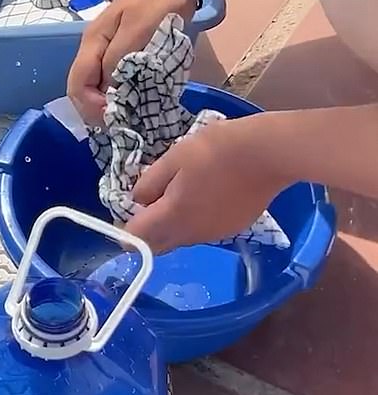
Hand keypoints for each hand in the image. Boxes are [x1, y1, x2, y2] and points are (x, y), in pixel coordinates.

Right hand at [67, 0, 195, 124]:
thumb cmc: (158, 5)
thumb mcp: (137, 31)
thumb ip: (119, 60)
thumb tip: (108, 90)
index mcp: (92, 43)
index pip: (77, 85)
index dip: (91, 107)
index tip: (116, 117)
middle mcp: (93, 49)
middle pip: (82, 89)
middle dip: (97, 109)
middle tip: (124, 121)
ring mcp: (106, 50)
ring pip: (96, 86)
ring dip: (108, 103)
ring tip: (130, 114)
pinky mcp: (121, 52)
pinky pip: (111, 79)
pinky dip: (119, 93)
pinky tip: (134, 99)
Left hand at [127, 114, 289, 252]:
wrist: (268, 153)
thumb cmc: (216, 149)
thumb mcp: (174, 157)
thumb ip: (150, 182)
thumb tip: (138, 200)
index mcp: (173, 217)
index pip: (136, 240)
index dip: (125, 227)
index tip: (130, 207)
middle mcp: (192, 235)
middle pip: (158, 246)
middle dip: (147, 230)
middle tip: (152, 199)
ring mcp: (214, 235)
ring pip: (181, 239)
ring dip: (172, 224)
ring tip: (181, 189)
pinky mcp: (233, 229)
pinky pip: (203, 232)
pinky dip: (195, 220)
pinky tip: (206, 193)